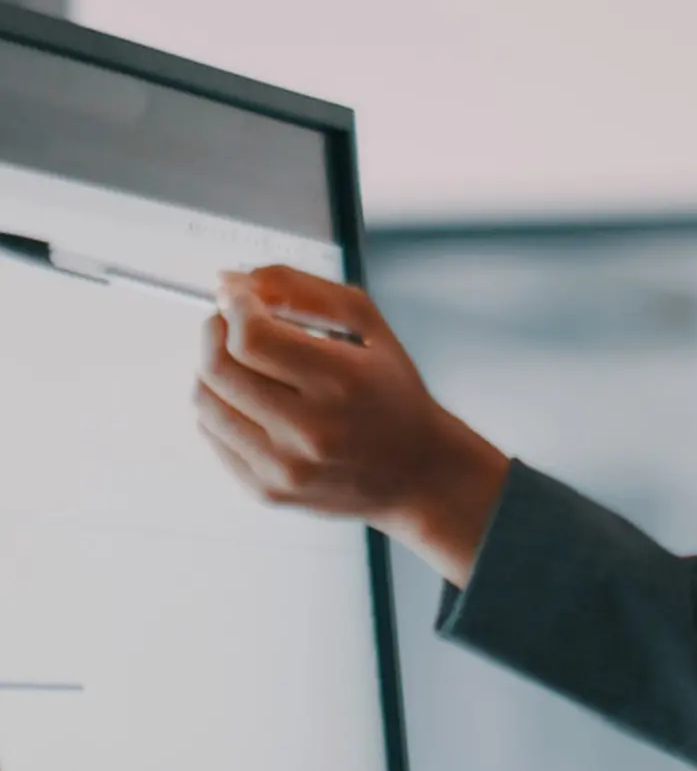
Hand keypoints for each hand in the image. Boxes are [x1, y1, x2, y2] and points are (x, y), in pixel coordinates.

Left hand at [193, 265, 508, 584]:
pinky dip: (221, 407)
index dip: (234, 305)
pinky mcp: (267, 490)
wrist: (419, 474)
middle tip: (231, 321)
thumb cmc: (394, 396)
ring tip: (244, 363)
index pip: (251, 337)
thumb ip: (305, 291)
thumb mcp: (370, 329)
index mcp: (342, 383)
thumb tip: (232, 280)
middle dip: (215, 331)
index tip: (238, 294)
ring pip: (204, 401)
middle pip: (218, 367)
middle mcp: (311, 430)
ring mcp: (285, 467)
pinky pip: (212, 435)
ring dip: (212, 369)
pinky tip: (252, 401)